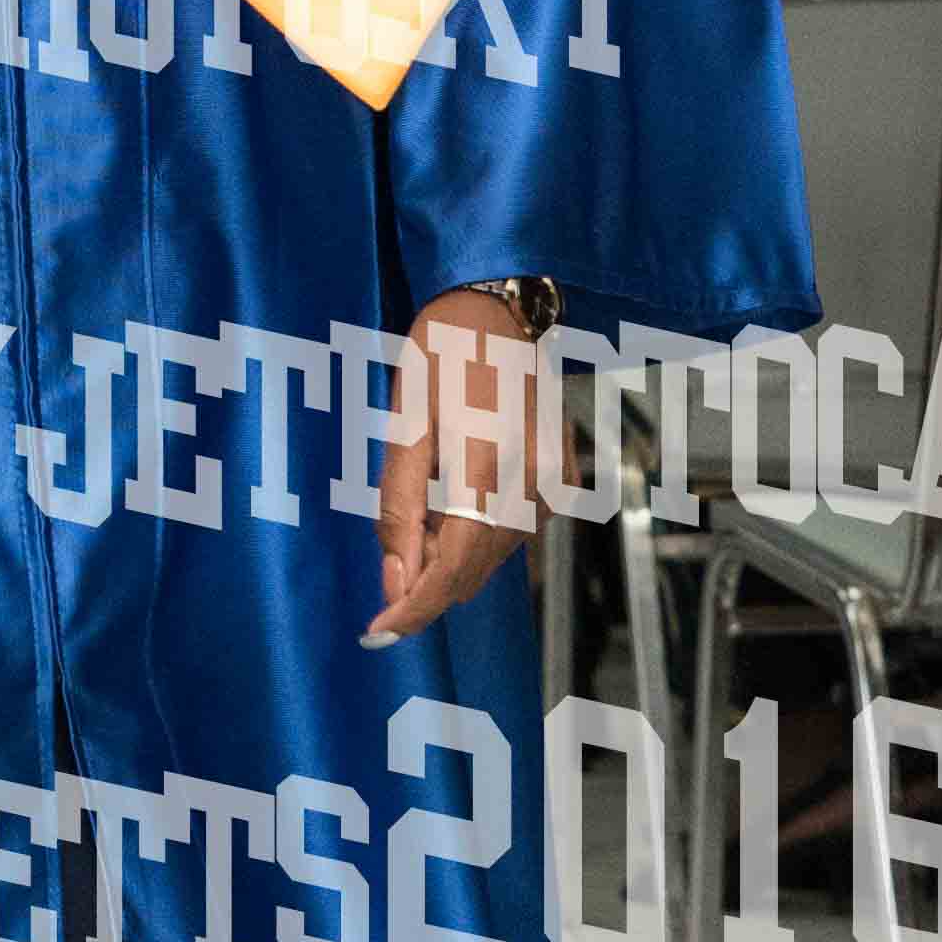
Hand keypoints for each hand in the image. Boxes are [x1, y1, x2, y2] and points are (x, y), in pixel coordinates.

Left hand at [367, 294, 543, 649]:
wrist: (502, 308)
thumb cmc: (442, 354)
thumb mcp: (404, 424)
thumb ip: (399, 507)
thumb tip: (395, 582)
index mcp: (488, 465)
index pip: (451, 567)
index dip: (414, 609)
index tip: (378, 633)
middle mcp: (534, 484)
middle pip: (473, 569)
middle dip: (424, 585)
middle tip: (385, 576)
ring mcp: (555, 484)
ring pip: (494, 556)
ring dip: (450, 560)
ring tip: (417, 525)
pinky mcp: (563, 479)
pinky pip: (513, 532)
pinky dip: (476, 537)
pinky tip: (451, 506)